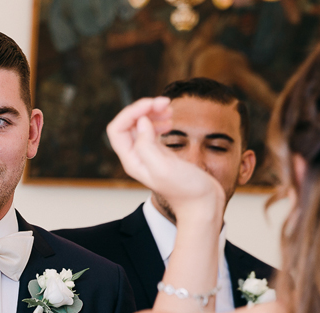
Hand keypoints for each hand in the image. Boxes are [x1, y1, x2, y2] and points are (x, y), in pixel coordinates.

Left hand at [106, 97, 223, 232]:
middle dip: (144, 109)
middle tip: (166, 103)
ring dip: (152, 112)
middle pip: (128, 124)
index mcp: (132, 161)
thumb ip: (147, 145)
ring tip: (169, 109)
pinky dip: (158, 120)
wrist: (202, 204)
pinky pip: (152, 131)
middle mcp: (137, 157)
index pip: (117, 129)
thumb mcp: (164, 168)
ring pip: (140, 125)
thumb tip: (140, 121)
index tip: (153, 105)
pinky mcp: (161, 154)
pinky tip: (170, 121)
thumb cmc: (186, 190)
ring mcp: (148, 155)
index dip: (132, 112)